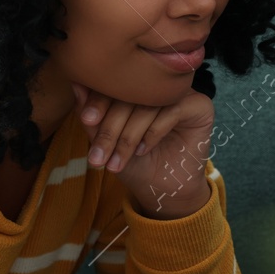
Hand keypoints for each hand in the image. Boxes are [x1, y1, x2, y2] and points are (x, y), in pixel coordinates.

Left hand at [71, 81, 214, 217]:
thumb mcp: (107, 142)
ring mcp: (180, 93)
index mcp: (138, 85)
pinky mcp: (199, 105)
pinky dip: (153, 132)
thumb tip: (75, 83)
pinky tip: (143, 150)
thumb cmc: (135, 163)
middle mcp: (159, 84)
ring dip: (128, 136)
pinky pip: (172, 110)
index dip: (99, 100)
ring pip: (149, 104)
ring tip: (117, 162)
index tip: (87, 120)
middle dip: (111, 128)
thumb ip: (92, 116)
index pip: (117, 84)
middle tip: (98, 156)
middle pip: (131, 94)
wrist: (164, 189)